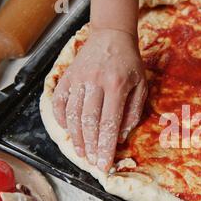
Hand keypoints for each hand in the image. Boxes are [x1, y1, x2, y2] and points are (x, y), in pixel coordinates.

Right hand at [52, 28, 146, 171]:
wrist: (111, 36)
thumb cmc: (130, 64)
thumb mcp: (141, 86)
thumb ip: (133, 112)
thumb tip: (120, 137)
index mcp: (116, 85)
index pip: (109, 123)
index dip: (105, 147)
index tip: (104, 164)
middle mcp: (94, 82)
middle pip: (89, 122)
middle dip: (91, 147)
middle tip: (93, 163)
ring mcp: (78, 79)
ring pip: (72, 115)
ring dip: (76, 138)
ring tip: (81, 154)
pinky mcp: (66, 77)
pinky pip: (59, 102)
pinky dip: (62, 120)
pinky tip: (69, 132)